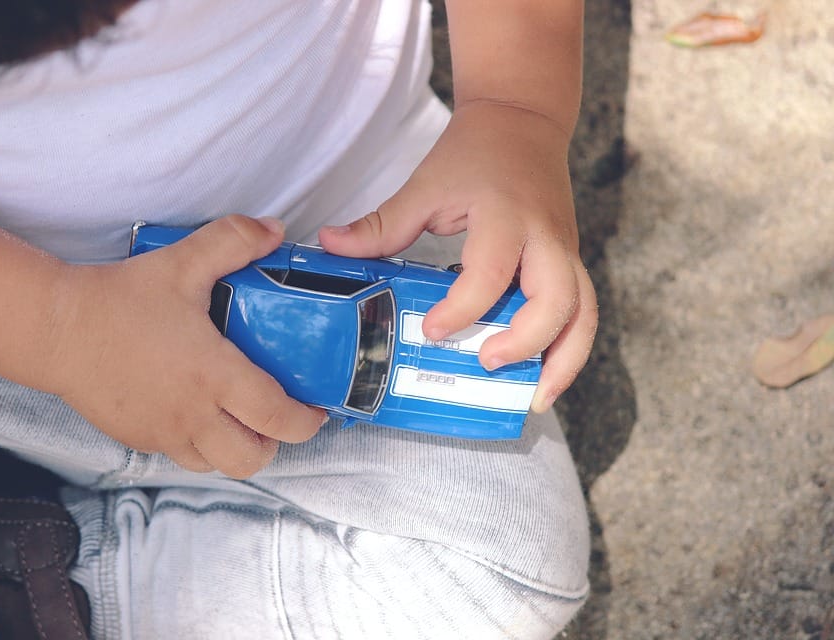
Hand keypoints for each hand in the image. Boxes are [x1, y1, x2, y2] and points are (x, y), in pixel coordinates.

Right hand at [43, 215, 325, 477]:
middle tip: (278, 414)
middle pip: (253, 458)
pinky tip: (200, 412)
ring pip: (218, 465)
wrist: (55, 329)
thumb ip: (233, 241)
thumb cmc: (119, 299)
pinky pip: (183, 456)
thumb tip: (275, 231)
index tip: (315, 407)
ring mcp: (165, 433)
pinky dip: (203, 445)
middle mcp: (194, 415)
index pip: (277, 418)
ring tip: (242, 417)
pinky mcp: (140, 438)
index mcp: (214, 376)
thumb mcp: (182, 263)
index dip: (306, 420)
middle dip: (276, 442)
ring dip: (238, 448)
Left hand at [319, 101, 596, 412]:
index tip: (434, 331)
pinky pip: (583, 310)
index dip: (463, 308)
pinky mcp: (571, 260)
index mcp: (504, 215)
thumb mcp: (425, 184)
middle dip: (526, 341)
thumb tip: (329, 246)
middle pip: (558, 299)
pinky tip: (544, 378)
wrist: (524, 120)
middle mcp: (544, 237)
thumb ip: (381, 224)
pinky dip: (569, 347)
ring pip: (583, 311)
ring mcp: (565, 250)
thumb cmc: (474, 152)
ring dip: (564, 360)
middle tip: (484, 362)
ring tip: (534, 399)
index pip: (490, 272)